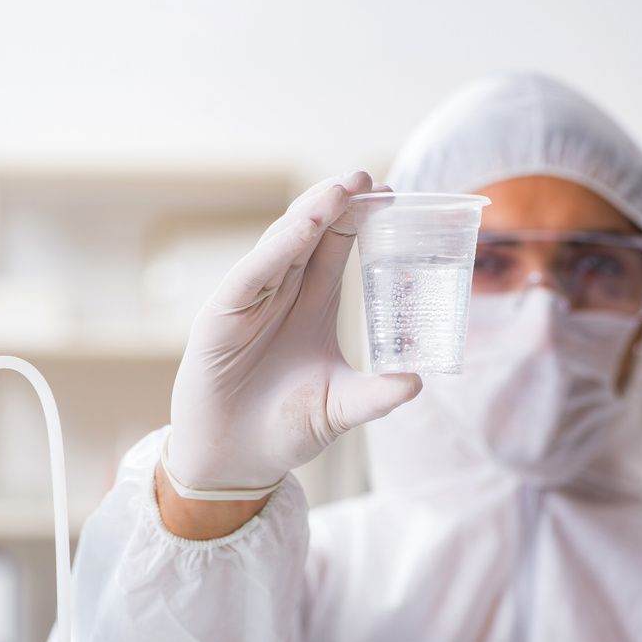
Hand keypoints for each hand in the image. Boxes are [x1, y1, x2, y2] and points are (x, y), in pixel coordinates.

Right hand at [165, 171, 422, 493]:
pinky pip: (250, 276)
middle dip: (337, 203)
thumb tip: (419, 382)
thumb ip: (376, 395)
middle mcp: (281, 294)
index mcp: (312, 304)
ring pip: (281, 245)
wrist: (235, 463)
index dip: (360, 219)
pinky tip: (301, 229)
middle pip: (310, 234)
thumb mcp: (340, 408)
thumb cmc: (284, 429)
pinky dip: (275, 251)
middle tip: (367, 177)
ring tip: (340, 191)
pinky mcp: (222, 318)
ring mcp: (250, 302)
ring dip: (310, 215)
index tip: (390, 194)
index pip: (337, 247)